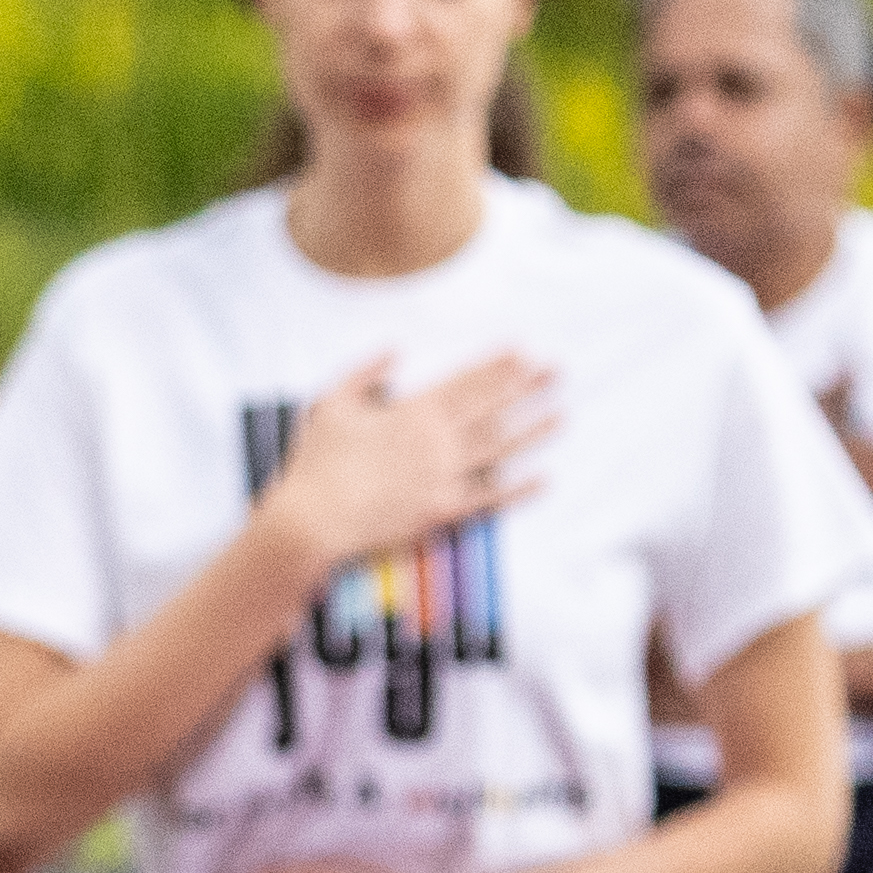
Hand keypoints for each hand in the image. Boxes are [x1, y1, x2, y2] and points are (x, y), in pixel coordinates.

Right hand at [256, 352, 548, 575]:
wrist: (311, 522)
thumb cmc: (317, 463)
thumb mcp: (331, 403)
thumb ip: (365, 373)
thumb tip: (393, 351)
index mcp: (412, 413)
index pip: (466, 383)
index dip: (496, 367)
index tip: (523, 352)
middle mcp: (437, 443)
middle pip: (491, 409)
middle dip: (525, 387)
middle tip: (555, 372)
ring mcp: (445, 479)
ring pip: (500, 450)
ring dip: (532, 431)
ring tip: (560, 415)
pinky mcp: (443, 513)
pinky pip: (491, 500)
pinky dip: (520, 490)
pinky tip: (544, 479)